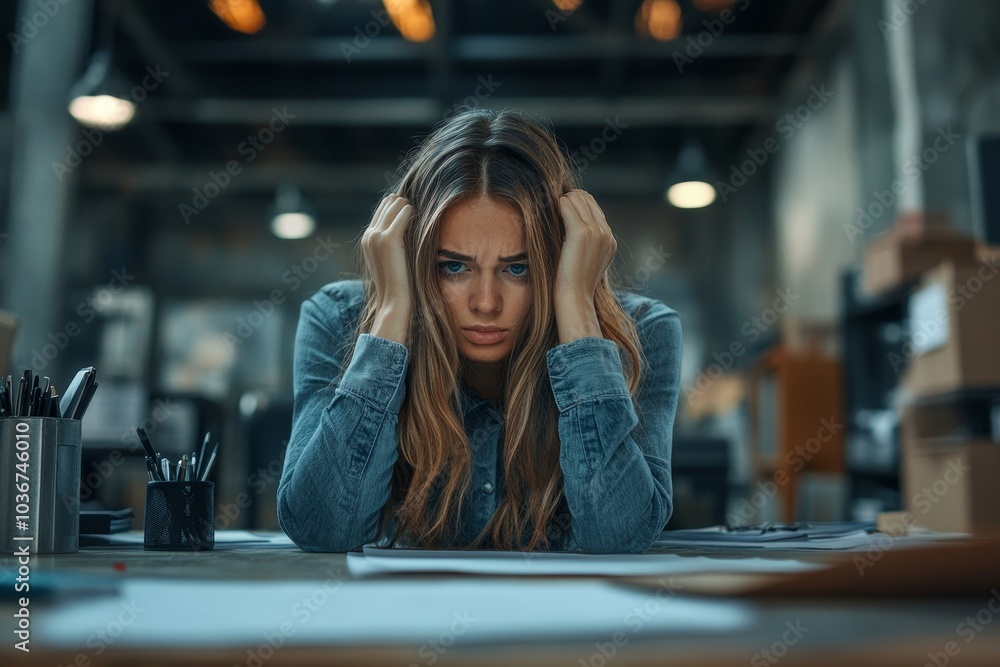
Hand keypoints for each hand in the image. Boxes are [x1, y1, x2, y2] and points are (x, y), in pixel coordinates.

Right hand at [361, 193, 414, 343]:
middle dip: (403, 203)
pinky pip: (403, 214)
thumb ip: (393, 244)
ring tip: (422, 210)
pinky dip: (412, 212)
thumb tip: (406, 229)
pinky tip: (420, 214)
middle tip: (420, 205)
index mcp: (367, 240)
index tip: (413, 207)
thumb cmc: (398, 284)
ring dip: (409, 206)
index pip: (382, 211)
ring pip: (395, 205)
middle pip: (387, 204)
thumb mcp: (391, 261)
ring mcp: (377, 236)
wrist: (394, 300)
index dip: (398, 207)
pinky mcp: (389, 238)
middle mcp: (369, 235)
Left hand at [555, 189, 616, 303]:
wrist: (575, 297)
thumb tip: (568, 221)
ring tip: (551, 209)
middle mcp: (606, 233)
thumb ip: (585, 241)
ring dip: (563, 201)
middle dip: (569, 198)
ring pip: (578, 198)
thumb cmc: (573, 282)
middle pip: (587, 199)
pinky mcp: (582, 233)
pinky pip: (568, 207)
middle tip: (553, 206)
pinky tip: (551, 211)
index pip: (594, 207)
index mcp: (609, 239)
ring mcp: (596, 232)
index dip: (576, 203)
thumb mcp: (585, 258)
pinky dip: (558, 205)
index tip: (560, 207)